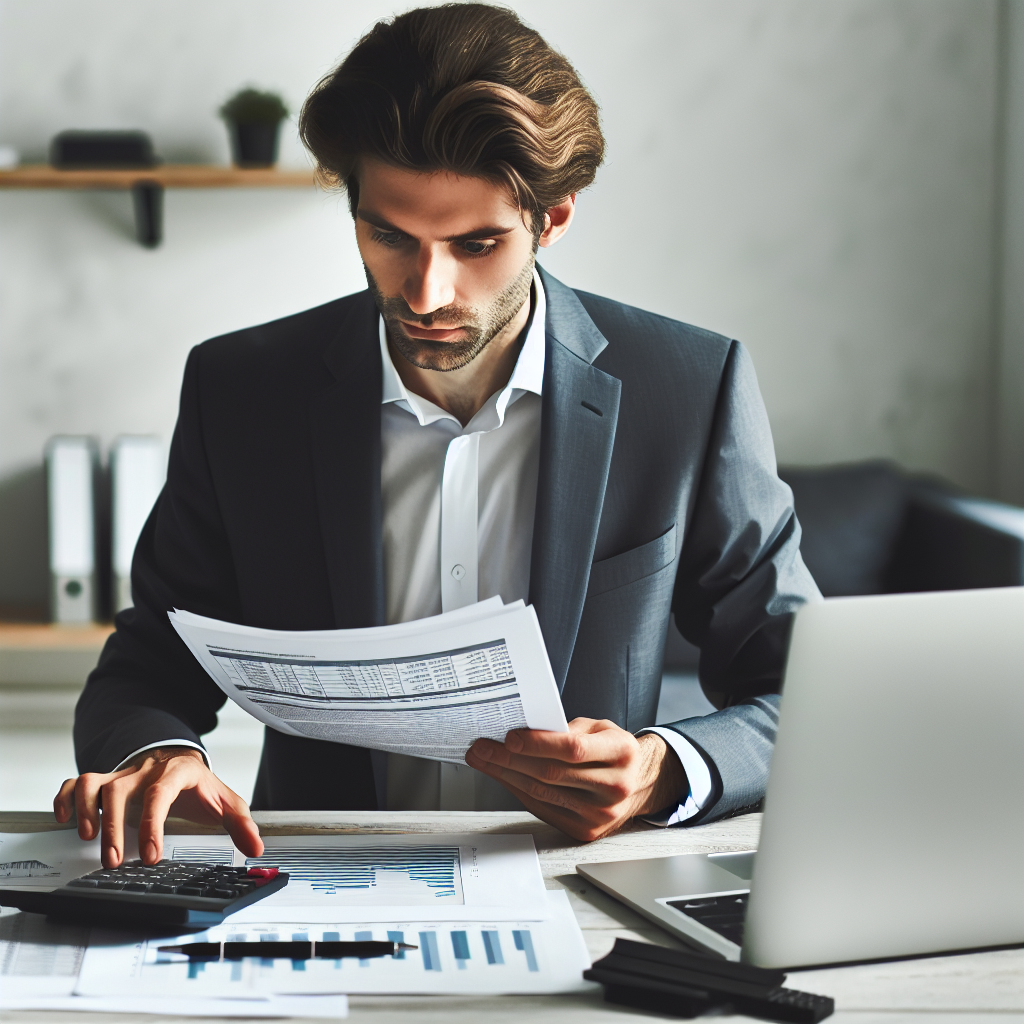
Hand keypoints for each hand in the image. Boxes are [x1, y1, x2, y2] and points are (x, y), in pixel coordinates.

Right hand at [53, 747, 263, 867]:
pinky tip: (64, 820)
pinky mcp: (105, 781)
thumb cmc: (200, 787)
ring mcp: (123, 775)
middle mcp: (146, 770)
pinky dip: (65, 798)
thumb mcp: (226, 802)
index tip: (151, 855)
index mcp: (177, 772)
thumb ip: (242, 825)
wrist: (182, 760)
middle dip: (115, 826)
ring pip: (95, 782)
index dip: (153, 823)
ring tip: (86, 837)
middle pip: (122, 790)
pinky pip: (77, 782)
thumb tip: (256, 848)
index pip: (161, 792)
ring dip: (86, 808)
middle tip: (114, 861)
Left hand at [465, 718, 685, 841]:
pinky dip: (518, 791)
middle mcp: (614, 786)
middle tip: (483, 747)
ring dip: (507, 776)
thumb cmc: (614, 751)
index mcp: (621, 753)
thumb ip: (569, 728)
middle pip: (552, 773)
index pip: (573, 750)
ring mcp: (600, 814)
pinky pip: (543, 808)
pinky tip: (503, 777)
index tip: (509, 737)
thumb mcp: (601, 728)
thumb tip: (525, 730)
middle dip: (510, 759)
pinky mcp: (585, 831)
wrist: (638, 784)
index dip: (538, 743)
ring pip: (542, 793)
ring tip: (484, 760)